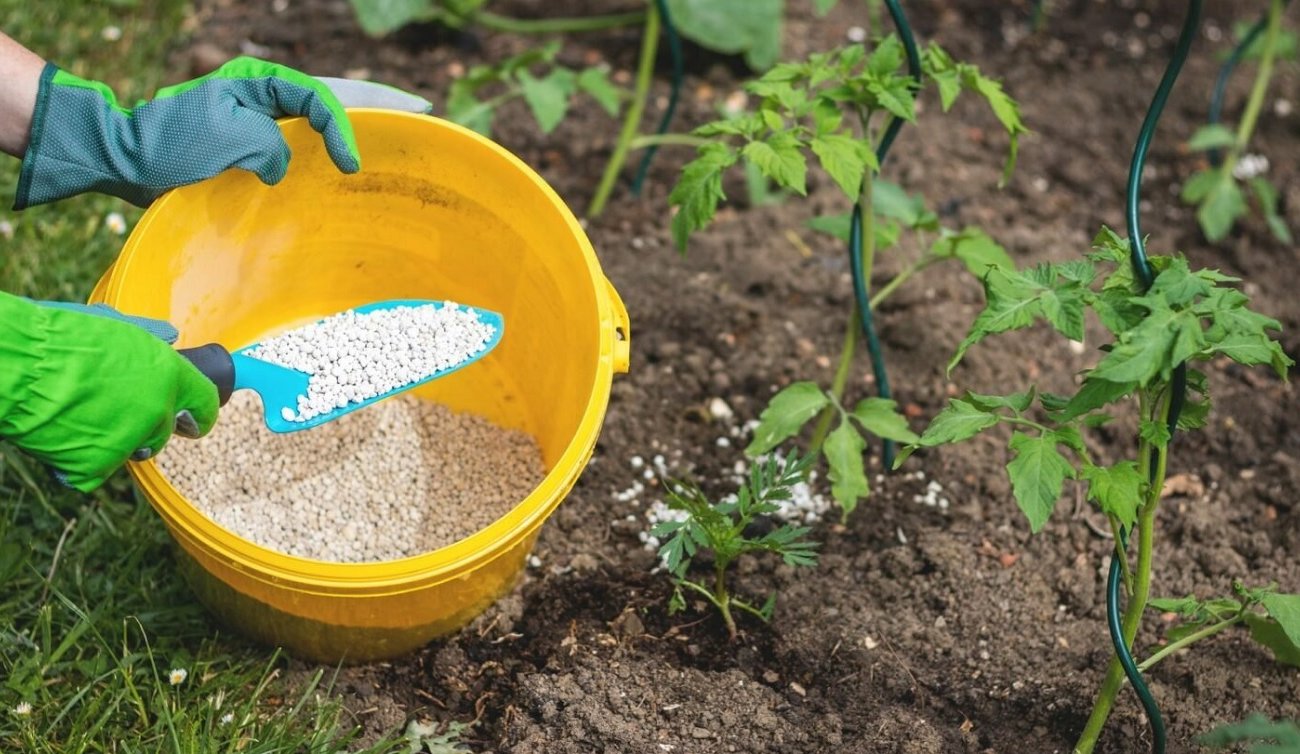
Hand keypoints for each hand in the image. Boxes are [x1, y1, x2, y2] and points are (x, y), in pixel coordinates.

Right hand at [0, 293, 218, 490]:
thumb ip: (149, 340)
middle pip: (164, 431)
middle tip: (113, 411)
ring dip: (115, 441)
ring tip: (81, 415)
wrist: (18, 367)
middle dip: (146, 425)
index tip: (195, 420)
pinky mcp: (96, 466)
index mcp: (169, 374)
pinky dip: (79, 460)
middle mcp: (157, 410)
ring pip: (132, 450)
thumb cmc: (60, 340)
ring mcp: (129, 441)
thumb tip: (171, 337)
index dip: (202, 413)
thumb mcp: (115, 328)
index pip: (205, 402)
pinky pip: (95, 470)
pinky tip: (62, 435)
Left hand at [14, 56, 432, 208]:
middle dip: (376, 102)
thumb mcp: (228, 140)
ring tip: (399, 126)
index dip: (342, 129)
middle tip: (421, 108)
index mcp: (257, 82)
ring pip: (321, 115)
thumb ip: (270, 146)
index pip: (318, 98)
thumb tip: (283, 166)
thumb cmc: (171, 146)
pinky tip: (350, 158)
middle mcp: (262, 95)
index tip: (351, 164)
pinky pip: (302, 140)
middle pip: (332, 95)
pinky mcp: (251, 146)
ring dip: (359, 121)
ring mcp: (258, 119)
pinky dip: (330, 145)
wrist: (126, 162)